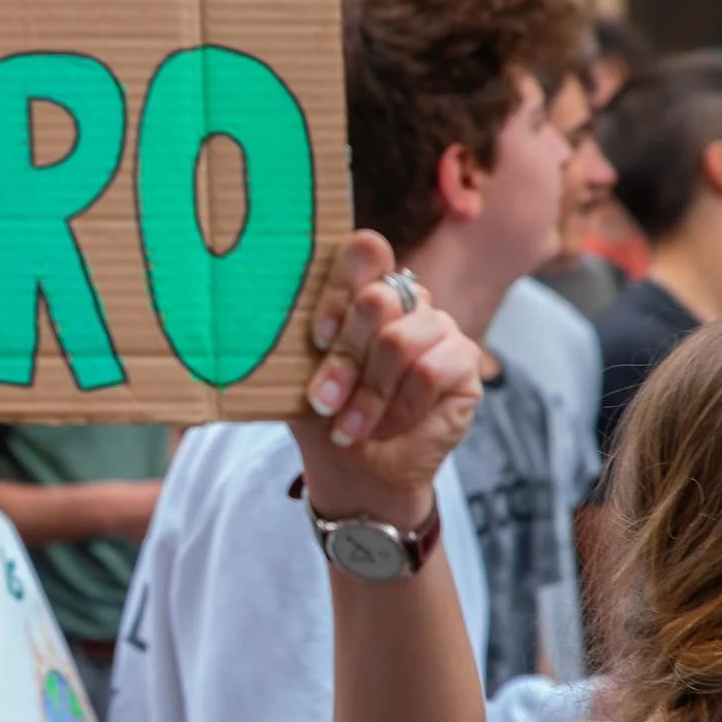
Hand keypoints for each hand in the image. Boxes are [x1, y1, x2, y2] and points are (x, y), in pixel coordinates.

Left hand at [286, 232, 481, 516]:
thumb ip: (295, 338)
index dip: (339, 290)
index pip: (365, 250)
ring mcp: (438, 327)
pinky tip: (388, 427)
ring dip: (368, 394)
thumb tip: (257, 314)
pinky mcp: (465, 361)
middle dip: (344, 359)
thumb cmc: (326, 416)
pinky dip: (400, 407)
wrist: (358, 470)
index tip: (317, 338)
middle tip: (324, 401)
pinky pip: (431, 370)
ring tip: (349, 427)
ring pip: (400, 340)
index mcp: (362, 292)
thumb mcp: (299, 376)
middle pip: (377, 299)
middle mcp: (404, 302)